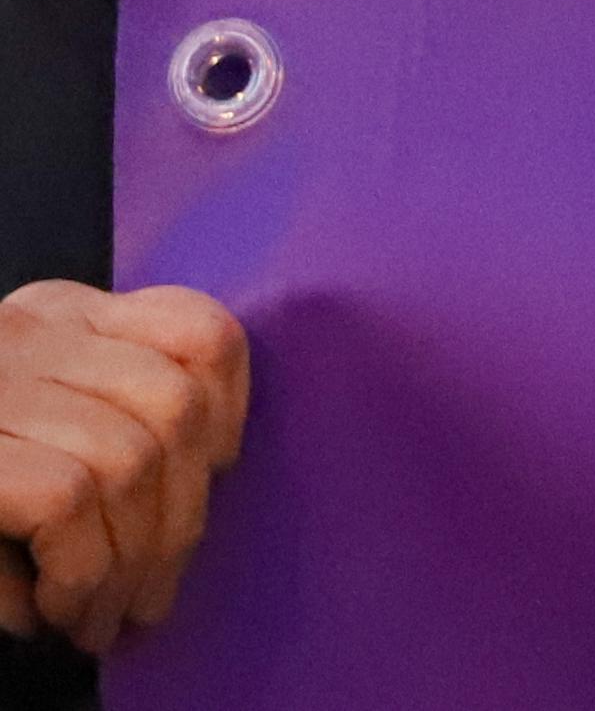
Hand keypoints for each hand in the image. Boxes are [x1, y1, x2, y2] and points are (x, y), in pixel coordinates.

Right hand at [0, 278, 245, 653]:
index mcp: (54, 317)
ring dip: (126, 566)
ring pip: (127, 460)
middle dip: (179, 522)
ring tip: (96, 621)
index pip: (196, 333)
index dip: (229, 414)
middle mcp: (21, 331)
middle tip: (147, 600)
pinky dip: (76, 571)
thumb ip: (110, 421)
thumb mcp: (38, 432)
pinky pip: (65, 500)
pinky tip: (50, 613)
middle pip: (174, 407)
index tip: (214, 482)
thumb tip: (215, 474)